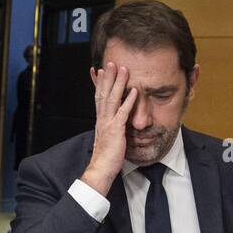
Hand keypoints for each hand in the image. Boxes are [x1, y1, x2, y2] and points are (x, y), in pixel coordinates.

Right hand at [79, 61, 136, 195]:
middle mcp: (102, 119)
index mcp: (100, 120)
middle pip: (103, 93)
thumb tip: (112, 122)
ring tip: (123, 69)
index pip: (98, 97)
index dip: (99, 83)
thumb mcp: (107, 138)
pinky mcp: (116, 130)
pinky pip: (122, 113)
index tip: (101, 70)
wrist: (100, 169)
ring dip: (118, 83)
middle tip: (112, 62)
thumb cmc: (105, 156)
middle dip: (108, 77)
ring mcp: (108, 123)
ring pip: (111, 99)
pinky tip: (134, 91)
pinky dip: (128, 101)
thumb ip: (109, 127)